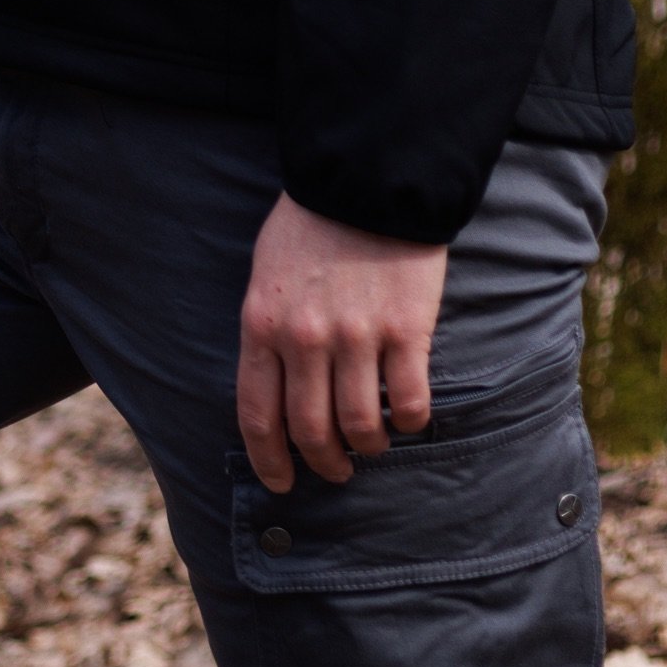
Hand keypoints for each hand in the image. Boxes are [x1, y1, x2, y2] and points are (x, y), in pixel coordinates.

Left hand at [236, 192, 446, 492]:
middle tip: (336, 470)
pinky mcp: (406, 330)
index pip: (258, 414)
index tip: (282, 483)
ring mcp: (356, 336)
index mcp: (261, 325)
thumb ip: (267, 333)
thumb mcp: (265, 278)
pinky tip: (408, 417)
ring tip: (373, 444)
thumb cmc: (309, 230)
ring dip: (368, 446)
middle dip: (323, 462)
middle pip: (310, 430)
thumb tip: (275, 393)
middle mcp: (304, 338)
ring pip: (360, 425)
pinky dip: (409, 422)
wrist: (365, 183)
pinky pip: (408, 401)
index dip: (269, 459)